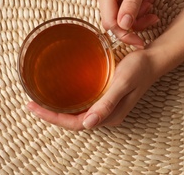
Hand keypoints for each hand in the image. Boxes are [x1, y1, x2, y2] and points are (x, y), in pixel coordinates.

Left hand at [26, 49, 156, 130]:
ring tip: (40, 100)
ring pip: (77, 113)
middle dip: (51, 115)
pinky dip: (69, 101)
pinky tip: (60, 93)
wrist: (152, 59)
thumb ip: (107, 103)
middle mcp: (106, 114)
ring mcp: (106, 107)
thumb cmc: (139, 69)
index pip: (76, 124)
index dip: (53, 118)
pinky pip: (83, 104)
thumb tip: (88, 124)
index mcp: (109, 115)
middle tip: (31, 104)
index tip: (34, 107)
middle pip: (74, 121)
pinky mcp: (105, 97)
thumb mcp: (122, 83)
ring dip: (58, 109)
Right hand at [91, 0, 162, 46]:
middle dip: (134, 23)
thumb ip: (132, 6)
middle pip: (114, 20)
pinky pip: (120, 5)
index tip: (140, 41)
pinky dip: (134, 7)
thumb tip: (123, 27)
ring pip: (118, 14)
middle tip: (152, 17)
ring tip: (151, 3)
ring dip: (136, 14)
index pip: (110, 22)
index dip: (125, 34)